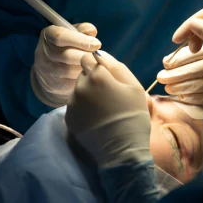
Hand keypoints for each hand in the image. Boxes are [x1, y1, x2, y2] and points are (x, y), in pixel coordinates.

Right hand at [31, 23, 101, 106]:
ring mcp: (47, 70)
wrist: (50, 71)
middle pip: (66, 55)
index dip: (80, 40)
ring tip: (95, 64)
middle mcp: (43, 53)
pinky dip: (83, 78)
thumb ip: (82, 29)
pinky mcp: (53, 85)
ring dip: (85, 67)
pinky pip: (71, 82)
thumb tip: (92, 31)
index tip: (97, 44)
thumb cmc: (66, 47)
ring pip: (69, 70)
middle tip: (99, 56)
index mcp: (48, 35)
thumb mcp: (73, 34)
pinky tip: (89, 73)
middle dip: (86, 55)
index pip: (60, 36)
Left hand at [65, 51, 151, 167]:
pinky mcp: (69, 117)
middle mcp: (79, 86)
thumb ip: (116, 66)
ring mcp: (72, 103)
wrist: (122, 149)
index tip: (108, 77)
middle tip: (108, 94)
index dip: (98, 66)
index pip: (88, 58)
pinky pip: (74, 104)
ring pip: (77, 89)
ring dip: (86, 93)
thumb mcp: (134, 86)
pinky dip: (82, 107)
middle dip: (92, 79)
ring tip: (102, 108)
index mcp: (96, 76)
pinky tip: (95, 117)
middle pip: (82, 73)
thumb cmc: (133, 115)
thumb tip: (100, 53)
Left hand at [157, 42, 202, 109]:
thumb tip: (166, 62)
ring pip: (202, 84)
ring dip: (181, 87)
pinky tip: (181, 97)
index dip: (180, 58)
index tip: (166, 64)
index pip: (199, 53)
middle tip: (161, 78)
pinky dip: (192, 98)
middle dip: (177, 74)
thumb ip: (187, 57)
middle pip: (199, 69)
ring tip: (168, 88)